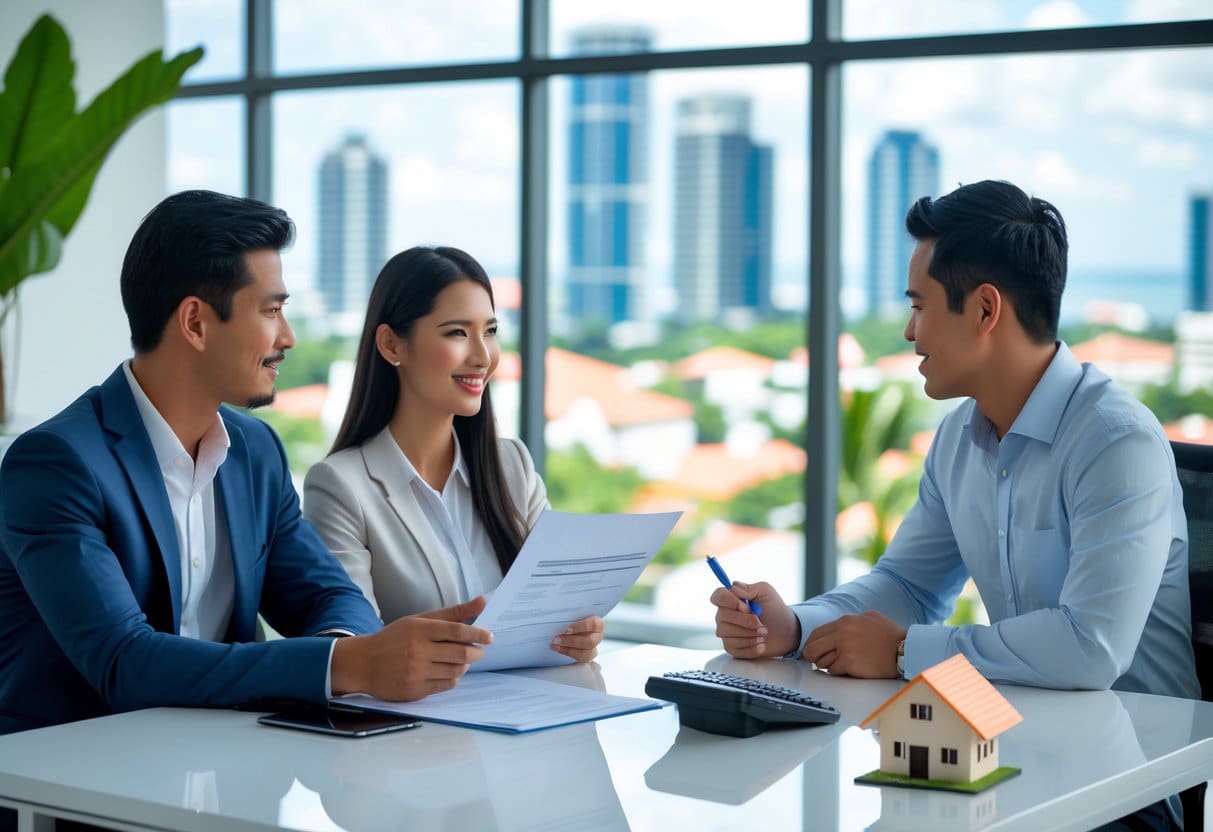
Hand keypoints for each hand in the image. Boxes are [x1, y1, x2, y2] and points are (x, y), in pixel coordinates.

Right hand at [331, 597, 492, 700]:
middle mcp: (418, 651)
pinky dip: (454, 678)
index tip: (489, 636)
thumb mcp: (419, 620)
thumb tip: (483, 600)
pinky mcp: (415, 690)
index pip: (457, 631)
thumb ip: (452, 612)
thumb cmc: (394, 638)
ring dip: (464, 665)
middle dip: (476, 652)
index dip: (477, 634)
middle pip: (461, 653)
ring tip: (461, 659)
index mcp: (419, 629)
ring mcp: (416, 672)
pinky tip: (448, 671)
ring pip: (456, 671)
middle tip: (479, 650)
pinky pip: (446, 685)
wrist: (363, 663)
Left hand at [550, 615, 603, 662]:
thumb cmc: (572, 618)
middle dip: (571, 641)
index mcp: (597, 623)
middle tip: (557, 639)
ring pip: (586, 653)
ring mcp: (593, 648)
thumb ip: (570, 613)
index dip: (581, 627)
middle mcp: (597, 636)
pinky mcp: (586, 656)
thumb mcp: (573, 613)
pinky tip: (558, 649)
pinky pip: (580, 660)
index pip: (594, 624)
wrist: (569, 628)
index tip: (567, 629)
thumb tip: (558, 606)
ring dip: (568, 650)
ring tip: (555, 645)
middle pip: (590, 642)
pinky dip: (568, 654)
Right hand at [710, 581, 798, 658]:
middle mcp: (725, 615)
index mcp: (731, 599)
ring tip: (763, 634)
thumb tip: (733, 586)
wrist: (785, 632)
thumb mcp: (766, 592)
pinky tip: (761, 644)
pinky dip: (750, 647)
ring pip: (726, 632)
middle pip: (722, 616)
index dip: (728, 601)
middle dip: (744, 621)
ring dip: (749, 634)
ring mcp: (726, 631)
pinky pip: (733, 647)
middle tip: (761, 624)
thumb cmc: (774, 610)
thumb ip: (749, 588)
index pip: (718, 596)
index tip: (745, 607)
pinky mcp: (731, 647)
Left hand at [802, 610, 905, 677]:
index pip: (817, 633)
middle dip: (812, 656)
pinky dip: (838, 672)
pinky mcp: (849, 663)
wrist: (904, 649)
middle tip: (816, 661)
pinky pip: (832, 671)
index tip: (813, 650)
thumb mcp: (869, 617)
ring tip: (837, 665)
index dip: (812, 643)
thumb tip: (838, 626)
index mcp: (845, 621)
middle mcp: (841, 632)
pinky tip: (847, 670)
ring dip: (826, 665)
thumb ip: (851, 621)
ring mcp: (844, 648)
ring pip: (821, 661)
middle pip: (812, 647)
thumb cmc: (890, 635)